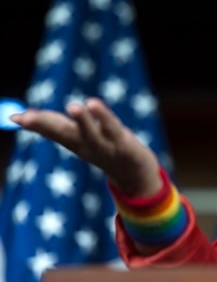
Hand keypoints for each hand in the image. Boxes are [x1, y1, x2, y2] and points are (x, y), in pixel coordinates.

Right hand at [10, 97, 161, 196]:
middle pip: (66, 133)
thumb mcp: (81, 140)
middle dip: (45, 125)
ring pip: (92, 133)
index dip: (35, 123)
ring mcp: (106, 147)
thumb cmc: (107, 152)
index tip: (14, 117)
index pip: (53, 131)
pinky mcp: (125, 146)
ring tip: (72, 106)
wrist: (138, 178)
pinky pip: (114, 130)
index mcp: (76, 143)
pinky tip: (94, 104)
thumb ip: (57, 128)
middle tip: (24, 117)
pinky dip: (104, 118)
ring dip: (82, 121)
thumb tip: (24, 116)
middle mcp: (88, 146)